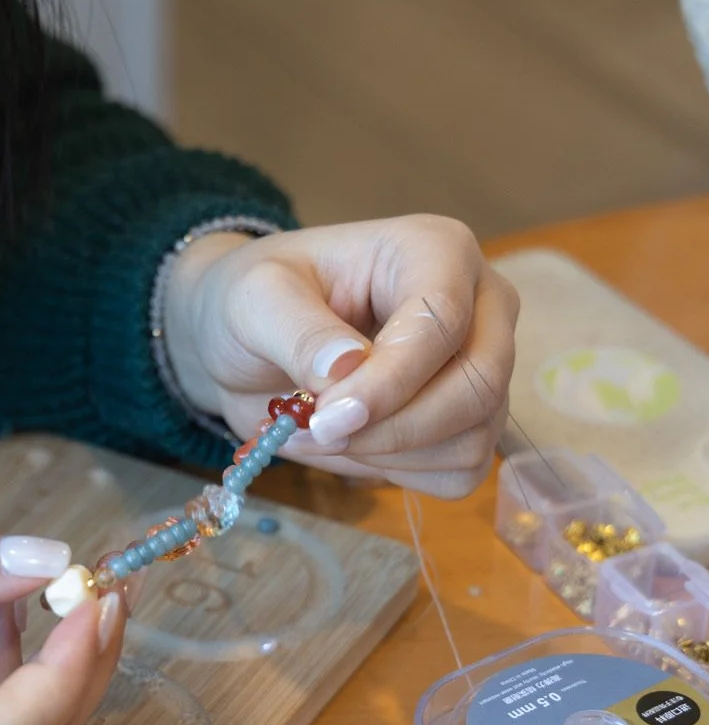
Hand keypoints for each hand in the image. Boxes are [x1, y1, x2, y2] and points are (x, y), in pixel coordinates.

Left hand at [163, 215, 519, 497]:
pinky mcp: (467, 421)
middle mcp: (478, 305)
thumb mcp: (255, 299)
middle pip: (478, 385)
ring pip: (472, 436)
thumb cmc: (258, 301)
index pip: (442, 322)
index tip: (326, 417)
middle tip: (318, 431)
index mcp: (436, 251)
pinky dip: (399, 473)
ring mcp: (480, 366)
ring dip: (387, 454)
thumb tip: (348, 367)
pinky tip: (350, 447)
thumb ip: (299, 331)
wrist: (245, 342)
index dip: (389, 382)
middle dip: (393, 428)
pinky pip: (460, 470)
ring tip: (318, 431)